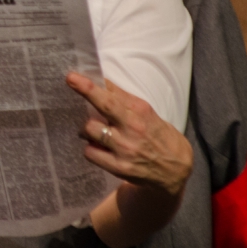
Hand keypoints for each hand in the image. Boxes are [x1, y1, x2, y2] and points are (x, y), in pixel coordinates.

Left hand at [66, 71, 192, 247]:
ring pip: (90, 130)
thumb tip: (102, 85)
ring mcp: (125, 148)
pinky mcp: (119, 167)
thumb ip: (125, 102)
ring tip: (94, 130)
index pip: (112, 93)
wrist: (175, 170)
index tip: (73, 77)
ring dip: (87, 128)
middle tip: (71, 81)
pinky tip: (99, 148)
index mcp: (141, 111)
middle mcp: (133, 127)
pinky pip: (90, 152)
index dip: (90, 85)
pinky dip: (91, 148)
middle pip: (103, 106)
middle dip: (85, 92)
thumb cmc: (159, 136)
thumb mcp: (148, 114)